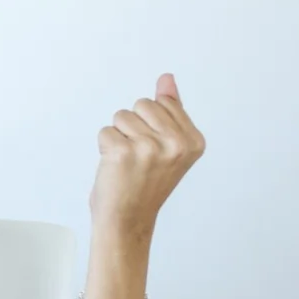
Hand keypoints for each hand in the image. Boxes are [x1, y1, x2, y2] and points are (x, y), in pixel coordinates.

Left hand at [89, 73, 204, 234]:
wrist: (128, 220)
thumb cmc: (146, 184)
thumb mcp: (167, 146)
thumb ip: (170, 110)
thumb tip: (167, 78)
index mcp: (193, 140)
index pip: (163, 102)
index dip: (151, 123)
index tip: (155, 150)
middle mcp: (177, 144)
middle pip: (142, 104)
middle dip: (134, 126)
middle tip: (139, 157)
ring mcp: (151, 148)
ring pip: (121, 116)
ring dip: (119, 136)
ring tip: (128, 162)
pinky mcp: (124, 152)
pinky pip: (105, 131)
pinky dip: (105, 147)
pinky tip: (115, 167)